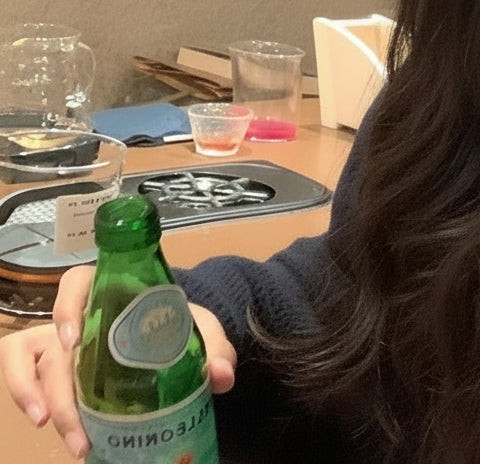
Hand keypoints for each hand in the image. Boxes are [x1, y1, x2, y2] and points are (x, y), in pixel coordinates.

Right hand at [0, 265, 236, 459]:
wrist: (175, 333)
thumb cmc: (178, 322)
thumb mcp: (199, 328)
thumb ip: (215, 347)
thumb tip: (222, 377)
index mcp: (113, 291)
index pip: (76, 282)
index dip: (67, 306)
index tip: (74, 340)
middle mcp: (80, 314)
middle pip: (53, 342)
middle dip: (61, 391)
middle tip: (79, 431)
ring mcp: (62, 340)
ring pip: (29, 359)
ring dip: (31, 395)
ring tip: (58, 431)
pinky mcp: (55, 364)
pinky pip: (22, 370)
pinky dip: (23, 392)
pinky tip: (45, 424)